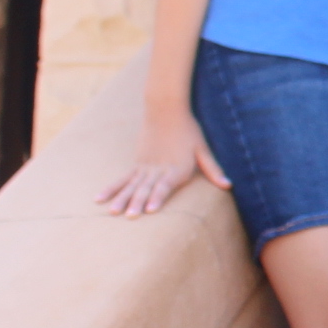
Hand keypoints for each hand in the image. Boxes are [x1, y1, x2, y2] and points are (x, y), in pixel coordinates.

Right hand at [98, 106, 226, 217]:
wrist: (166, 110)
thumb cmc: (189, 131)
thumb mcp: (203, 150)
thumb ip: (213, 169)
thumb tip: (228, 185)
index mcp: (176, 168)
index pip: (164, 186)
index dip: (157, 198)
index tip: (150, 210)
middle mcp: (158, 169)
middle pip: (145, 188)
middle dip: (137, 203)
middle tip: (129, 216)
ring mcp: (144, 166)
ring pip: (131, 186)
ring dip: (121, 199)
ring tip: (112, 212)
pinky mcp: (137, 163)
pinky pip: (122, 179)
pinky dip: (111, 189)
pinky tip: (99, 198)